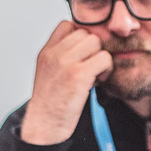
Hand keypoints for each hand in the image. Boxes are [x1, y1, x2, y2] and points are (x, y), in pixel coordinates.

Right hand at [20, 21, 113, 144]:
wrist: (44, 125)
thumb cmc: (50, 103)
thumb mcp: (48, 73)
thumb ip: (61, 56)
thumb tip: (86, 46)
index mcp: (46, 52)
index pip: (67, 25)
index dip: (80, 37)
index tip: (83, 55)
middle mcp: (54, 54)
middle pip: (86, 33)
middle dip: (93, 50)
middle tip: (91, 67)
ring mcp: (65, 62)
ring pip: (97, 42)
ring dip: (101, 58)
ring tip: (95, 74)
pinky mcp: (78, 74)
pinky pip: (104, 58)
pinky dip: (106, 69)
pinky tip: (98, 81)